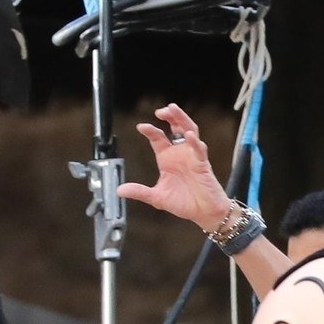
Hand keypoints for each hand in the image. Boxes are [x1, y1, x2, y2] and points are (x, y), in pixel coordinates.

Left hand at [116, 104, 235, 230]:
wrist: (203, 212)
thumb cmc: (185, 202)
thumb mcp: (157, 197)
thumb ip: (139, 192)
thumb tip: (120, 190)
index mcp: (167, 159)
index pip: (157, 138)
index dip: (150, 130)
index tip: (141, 127)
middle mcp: (179, 154)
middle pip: (175, 127)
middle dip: (169, 116)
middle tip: (160, 111)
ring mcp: (191, 156)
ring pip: (189, 130)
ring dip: (181, 119)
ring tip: (174, 110)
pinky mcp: (202, 163)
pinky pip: (199, 149)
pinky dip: (194, 142)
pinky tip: (189, 136)